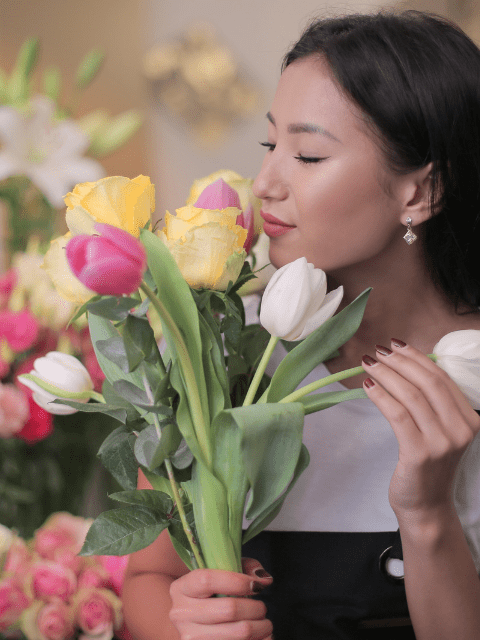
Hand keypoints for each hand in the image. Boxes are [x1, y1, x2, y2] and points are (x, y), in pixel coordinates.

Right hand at [169, 557, 273, 639]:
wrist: (190, 620)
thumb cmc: (209, 593)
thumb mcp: (219, 573)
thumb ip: (243, 567)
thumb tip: (264, 579)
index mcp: (182, 588)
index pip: (207, 581)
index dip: (237, 581)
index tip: (256, 586)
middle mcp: (182, 614)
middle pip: (229, 609)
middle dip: (255, 608)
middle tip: (262, 608)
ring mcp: (190, 637)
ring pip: (239, 632)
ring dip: (260, 627)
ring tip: (264, 623)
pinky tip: (260, 636)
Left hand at [361, 339, 479, 519]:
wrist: (427, 506)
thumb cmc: (429, 465)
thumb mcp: (441, 431)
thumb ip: (433, 404)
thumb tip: (406, 365)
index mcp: (470, 419)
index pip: (442, 378)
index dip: (417, 357)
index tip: (396, 345)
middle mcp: (461, 429)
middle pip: (427, 382)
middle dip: (400, 362)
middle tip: (378, 351)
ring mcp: (442, 442)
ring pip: (411, 395)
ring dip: (386, 374)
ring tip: (368, 364)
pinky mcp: (419, 453)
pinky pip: (397, 414)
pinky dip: (381, 396)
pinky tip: (368, 386)